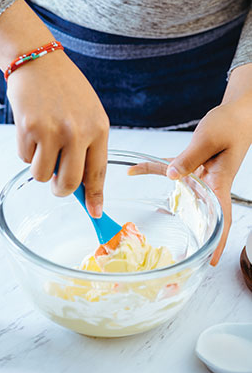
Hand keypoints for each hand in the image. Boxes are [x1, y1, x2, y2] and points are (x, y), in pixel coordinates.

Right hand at [7, 50, 108, 217]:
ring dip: (40, 167)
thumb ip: (89, 148)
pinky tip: (32, 129)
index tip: (95, 212)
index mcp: (98, 128)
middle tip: (57, 184)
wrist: (39, 61)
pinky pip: (25, 159)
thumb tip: (84, 184)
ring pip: (43, 175)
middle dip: (61, 190)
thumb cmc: (66, 90)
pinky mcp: (28, 128)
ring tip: (43, 143)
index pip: (98, 173)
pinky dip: (27, 151)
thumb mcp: (89, 115)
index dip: (96, 197)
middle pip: (69, 184)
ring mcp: (52, 130)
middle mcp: (77, 132)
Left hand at [129, 97, 251, 264]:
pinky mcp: (193, 164)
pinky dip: (153, 169)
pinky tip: (135, 169)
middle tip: (179, 253)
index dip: (219, 241)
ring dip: (163, 203)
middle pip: (201, 214)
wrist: (237, 113)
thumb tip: (172, 176)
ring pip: (179, 191)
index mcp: (219, 183)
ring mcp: (201, 174)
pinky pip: (171, 170)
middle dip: (192, 234)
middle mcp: (210, 183)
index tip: (213, 260)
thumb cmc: (231, 125)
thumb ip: (189, 159)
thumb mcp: (208, 140)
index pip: (222, 219)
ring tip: (147, 219)